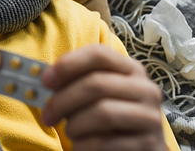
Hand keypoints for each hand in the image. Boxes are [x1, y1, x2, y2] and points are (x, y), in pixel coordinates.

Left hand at [41, 45, 166, 150]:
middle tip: (47, 114)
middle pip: (96, 84)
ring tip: (70, 132)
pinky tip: (81, 145)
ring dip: (75, 124)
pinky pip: (106, 142)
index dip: (68, 64)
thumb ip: (76, 82)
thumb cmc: (108, 118)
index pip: (99, 54)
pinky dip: (84, 145)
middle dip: (63, 100)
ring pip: (102, 112)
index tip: (45, 81)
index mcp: (130, 69)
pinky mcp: (148, 144)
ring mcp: (150, 117)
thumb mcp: (97, 94)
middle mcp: (145, 89)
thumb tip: (44, 79)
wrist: (138, 150)